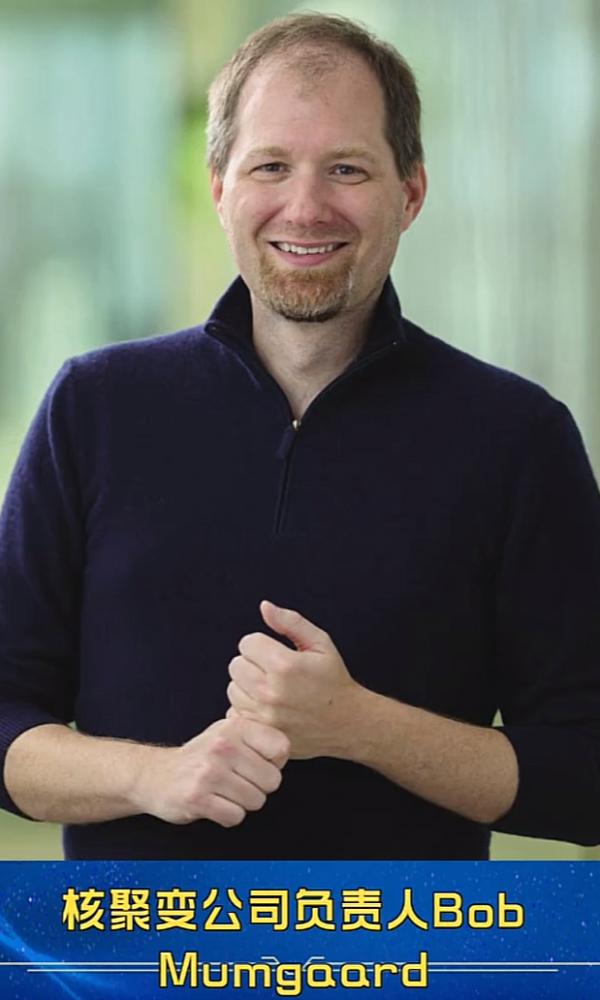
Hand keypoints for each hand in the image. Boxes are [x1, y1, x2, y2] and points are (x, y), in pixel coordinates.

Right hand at [132, 716, 288, 826]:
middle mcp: (223, 746)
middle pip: (272, 781)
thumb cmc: (200, 757)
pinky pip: (235, 817)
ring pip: (255, 801)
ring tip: (224, 792)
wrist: (155, 775)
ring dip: (242, 803)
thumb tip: (284, 753)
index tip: (258, 764)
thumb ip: (257, 738)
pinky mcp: (197, 798)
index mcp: (235, 727)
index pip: (281, 748)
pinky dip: (228, 816)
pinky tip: (214, 804)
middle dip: (258, 787)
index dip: (274, 763)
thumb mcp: (227, 734)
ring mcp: (209, 772)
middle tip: (237, 782)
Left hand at [226, 600, 362, 758]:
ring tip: (271, 688)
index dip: (260, 644)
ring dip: (247, 686)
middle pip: (236, 665)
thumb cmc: (334, 681)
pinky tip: (267, 706)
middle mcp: (271, 691)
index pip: (247, 643)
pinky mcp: (261, 732)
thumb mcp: (320, 643)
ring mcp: (264, 715)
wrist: (347, 722)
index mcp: (284, 665)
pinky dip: (247, 707)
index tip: (274, 652)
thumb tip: (265, 607)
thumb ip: (290, 622)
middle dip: (251, 663)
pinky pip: (235, 711)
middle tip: (272, 670)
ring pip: (233, 689)